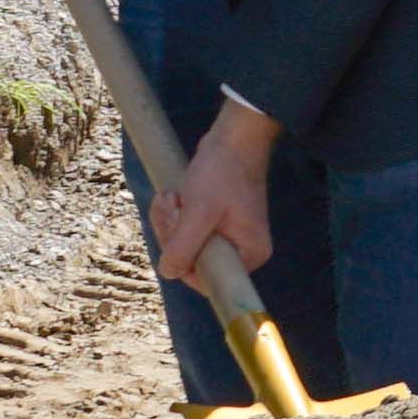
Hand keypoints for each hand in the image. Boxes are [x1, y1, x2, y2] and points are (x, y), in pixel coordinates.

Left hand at [146, 95, 276, 290]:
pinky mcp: (215, 223)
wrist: (232, 139)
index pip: (207, 279)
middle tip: (171, 205)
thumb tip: (168, 272)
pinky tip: (173, 196)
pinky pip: (186, 231)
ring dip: (170, 221)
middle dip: (173, 234)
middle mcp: (242, 250)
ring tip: (171, 196)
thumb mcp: (199, 212)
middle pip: (193, 261)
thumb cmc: (223, 173)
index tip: (177, 229)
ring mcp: (228, 236)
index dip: (183, 262)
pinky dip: (175, 215)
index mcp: (249, 254)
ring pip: (185, 245)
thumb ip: (184, 248)